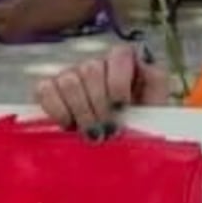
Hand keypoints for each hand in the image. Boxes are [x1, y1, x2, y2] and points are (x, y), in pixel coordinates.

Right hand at [33, 42, 167, 137]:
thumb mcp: (155, 103)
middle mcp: (95, 64)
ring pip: (69, 81)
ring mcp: (70, 74)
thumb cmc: (137, 124)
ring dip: (81, 111)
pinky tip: (68, 125)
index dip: (118, 81)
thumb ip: (156, 81)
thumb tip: (147, 66)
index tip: (122, 106)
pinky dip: (57, 109)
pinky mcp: (49, 89)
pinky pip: (45, 90)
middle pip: (91, 69)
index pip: (118, 55)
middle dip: (100, 105)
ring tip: (92, 134)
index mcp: (123, 61)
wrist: (117, 147)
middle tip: (108, 131)